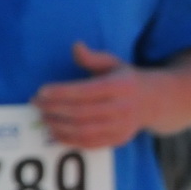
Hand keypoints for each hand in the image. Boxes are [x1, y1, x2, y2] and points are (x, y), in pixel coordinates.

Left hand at [33, 42, 149, 149]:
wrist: (154, 102)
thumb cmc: (126, 80)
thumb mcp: (113, 63)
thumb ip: (93, 57)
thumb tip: (76, 46)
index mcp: (121, 86)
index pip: (85, 91)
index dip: (60, 92)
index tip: (41, 91)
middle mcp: (123, 107)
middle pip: (81, 112)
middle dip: (54, 109)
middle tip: (36, 104)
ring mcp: (122, 126)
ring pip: (83, 130)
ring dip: (58, 125)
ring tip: (43, 118)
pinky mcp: (118, 140)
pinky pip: (89, 143)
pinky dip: (69, 139)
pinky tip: (55, 132)